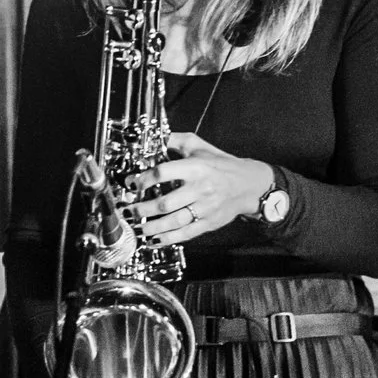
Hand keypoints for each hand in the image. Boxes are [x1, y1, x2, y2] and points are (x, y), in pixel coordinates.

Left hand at [127, 133, 274, 245]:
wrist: (248, 185)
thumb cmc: (221, 164)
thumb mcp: (199, 146)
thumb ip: (175, 141)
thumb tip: (154, 138)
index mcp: (195, 168)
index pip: (163, 173)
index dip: (143, 179)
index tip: (131, 183)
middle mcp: (200, 189)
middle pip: (164, 203)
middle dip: (141, 208)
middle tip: (128, 209)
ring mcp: (204, 208)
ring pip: (173, 221)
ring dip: (151, 226)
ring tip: (137, 226)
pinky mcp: (208, 223)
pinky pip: (185, 233)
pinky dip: (167, 239)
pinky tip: (154, 239)